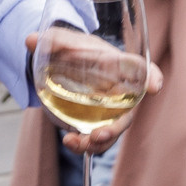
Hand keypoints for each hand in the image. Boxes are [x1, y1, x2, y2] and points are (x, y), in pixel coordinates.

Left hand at [25, 27, 163, 152]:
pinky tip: (69, 142)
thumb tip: (30, 40)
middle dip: (117, 127)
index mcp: (117, 64)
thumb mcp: (62, 41)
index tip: (154, 86)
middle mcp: (118, 90)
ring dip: (98, 143)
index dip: (151, 76)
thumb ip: (50, 40)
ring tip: (75, 143)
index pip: (142, 69)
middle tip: (98, 135)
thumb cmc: (70, 49)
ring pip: (112, 131)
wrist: (59, 65)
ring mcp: (108, 109)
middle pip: (128, 111)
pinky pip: (96, 139)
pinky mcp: (95, 123)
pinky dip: (84, 145)